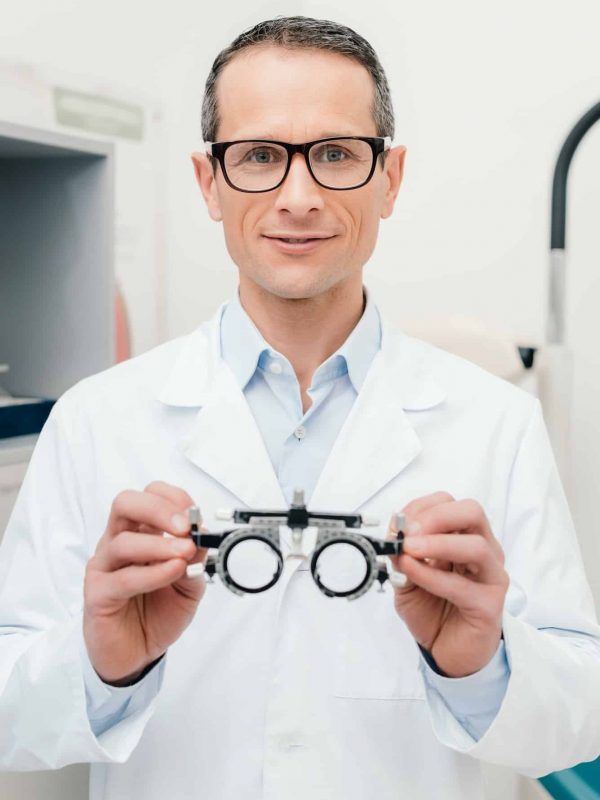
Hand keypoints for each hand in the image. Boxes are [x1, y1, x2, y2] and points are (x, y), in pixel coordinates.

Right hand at [83, 481, 207, 684]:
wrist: (138, 655)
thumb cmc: (158, 614)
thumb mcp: (189, 585)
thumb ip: (195, 561)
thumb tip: (204, 536)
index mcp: (139, 532)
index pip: (149, 496)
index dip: (173, 499)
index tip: (195, 516)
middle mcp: (118, 543)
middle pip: (125, 504)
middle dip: (158, 509)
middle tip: (185, 526)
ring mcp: (104, 567)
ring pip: (123, 541)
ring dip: (159, 545)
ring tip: (184, 554)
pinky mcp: (97, 594)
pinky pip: (122, 578)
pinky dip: (152, 572)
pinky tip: (172, 572)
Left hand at [387, 492, 508, 676]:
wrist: (446, 651)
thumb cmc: (432, 610)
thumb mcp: (406, 577)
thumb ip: (401, 556)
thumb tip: (394, 533)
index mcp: (464, 537)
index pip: (450, 504)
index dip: (421, 507)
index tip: (398, 522)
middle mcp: (484, 551)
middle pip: (472, 512)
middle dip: (437, 516)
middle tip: (409, 531)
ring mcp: (491, 576)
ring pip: (476, 545)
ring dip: (437, 543)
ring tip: (409, 549)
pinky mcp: (489, 605)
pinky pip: (461, 585)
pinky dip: (431, 575)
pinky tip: (412, 572)